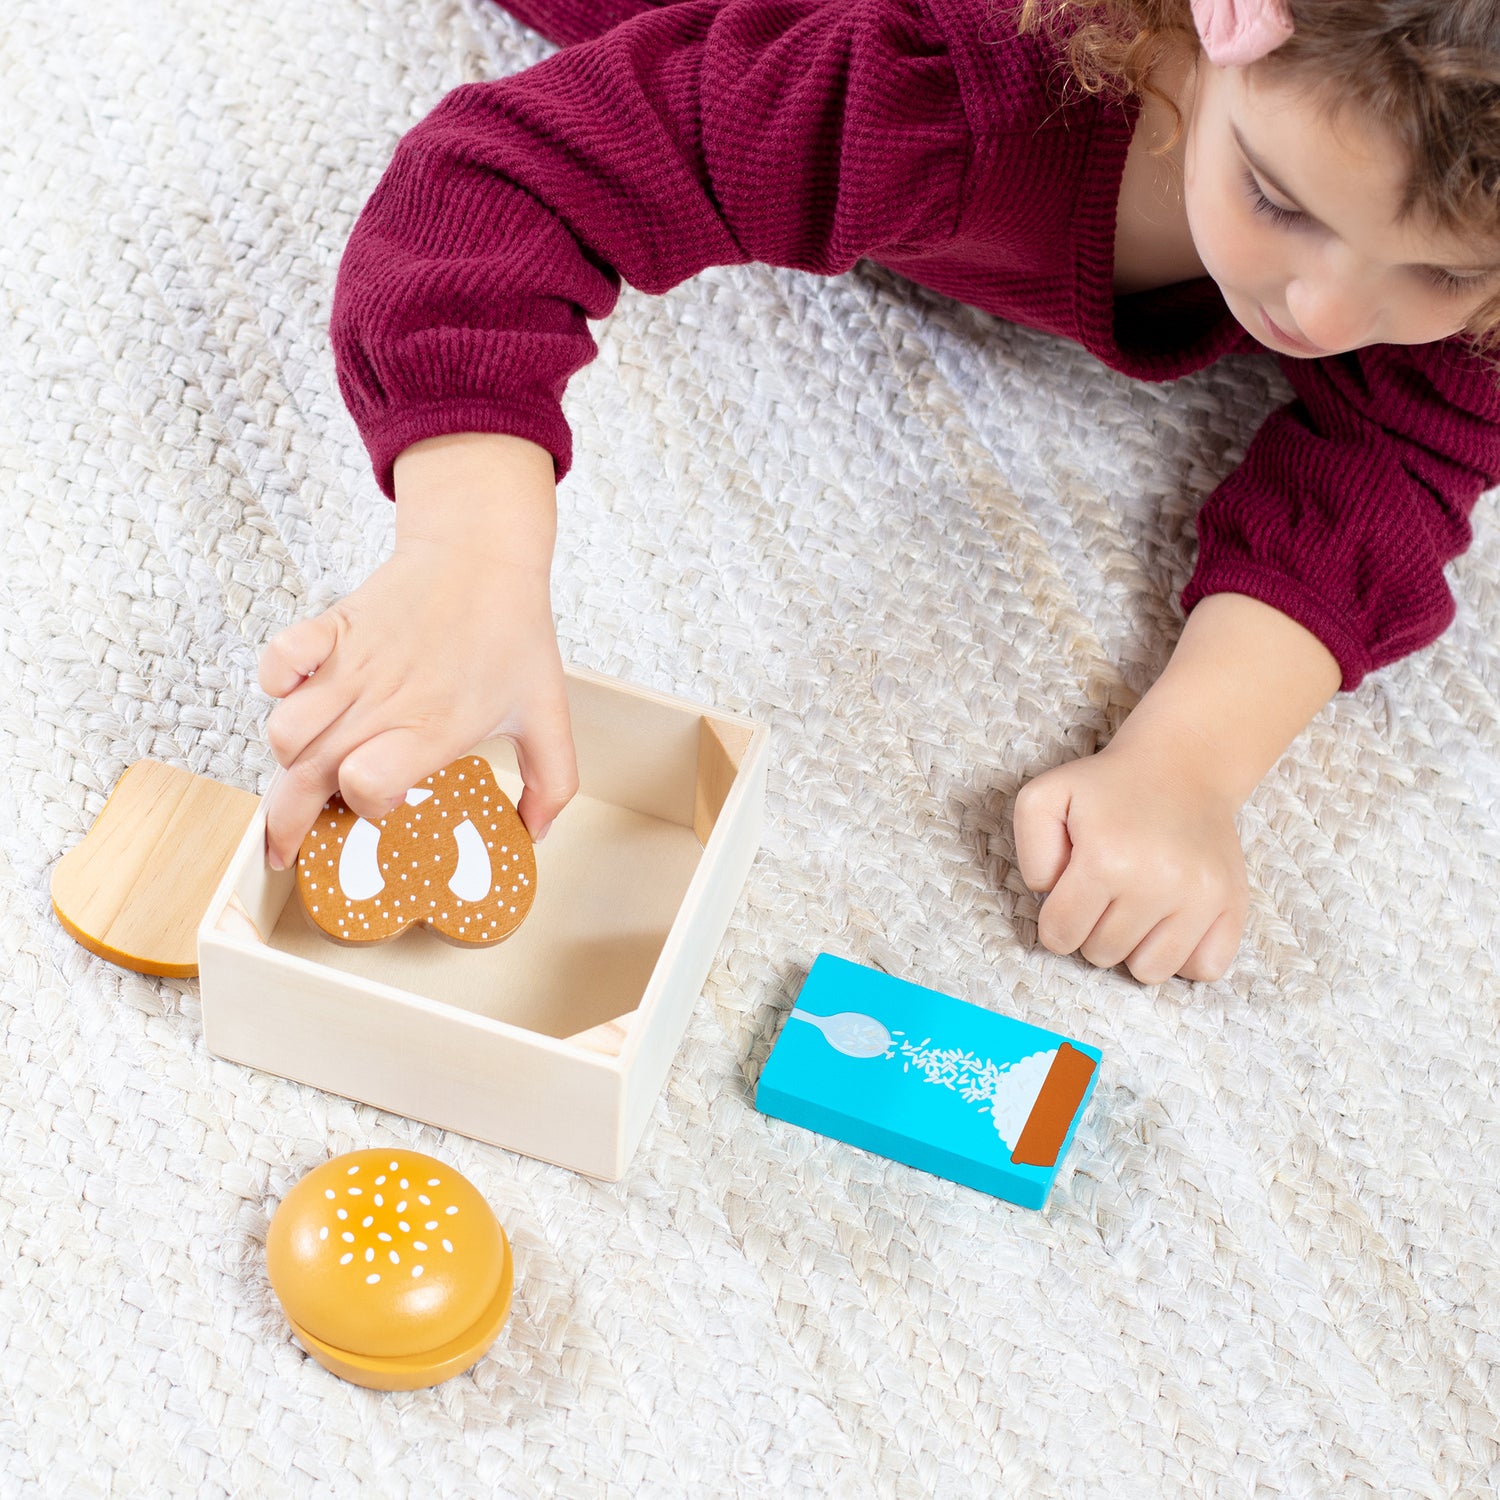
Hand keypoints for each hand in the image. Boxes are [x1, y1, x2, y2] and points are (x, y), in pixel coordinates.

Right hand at [257, 433, 576, 870]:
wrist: (483, 555)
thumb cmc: (514, 634)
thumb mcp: (548, 716)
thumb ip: (552, 782)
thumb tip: (536, 833)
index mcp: (433, 725)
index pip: (368, 784)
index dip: (369, 806)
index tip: (388, 805)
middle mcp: (384, 700)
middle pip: (309, 774)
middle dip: (289, 823)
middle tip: (288, 851)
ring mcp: (352, 665)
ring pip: (284, 730)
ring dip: (287, 761)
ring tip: (304, 775)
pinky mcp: (331, 629)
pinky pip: (276, 662)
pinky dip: (273, 685)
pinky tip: (294, 699)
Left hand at [1013, 739, 1249, 983]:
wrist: (1182, 765)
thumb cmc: (1107, 788)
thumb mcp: (1045, 798)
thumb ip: (1030, 851)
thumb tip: (1051, 895)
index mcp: (1107, 859)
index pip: (1060, 935)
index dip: (1056, 920)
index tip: (1069, 896)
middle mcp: (1159, 883)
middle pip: (1101, 955)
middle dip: (1092, 930)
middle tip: (1105, 891)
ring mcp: (1202, 897)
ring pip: (1149, 972)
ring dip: (1134, 947)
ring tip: (1135, 906)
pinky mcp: (1232, 905)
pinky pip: (1203, 969)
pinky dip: (1182, 955)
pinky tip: (1170, 920)